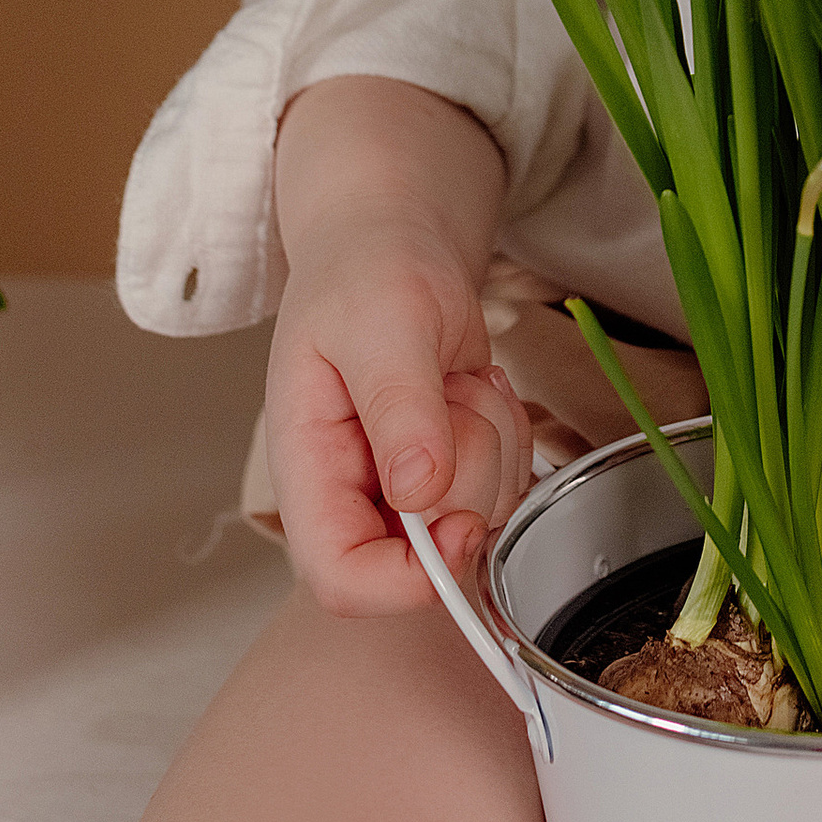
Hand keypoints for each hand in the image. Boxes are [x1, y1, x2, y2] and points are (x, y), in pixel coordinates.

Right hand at [265, 236, 534, 617]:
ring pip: (478, 517)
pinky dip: (512, 433)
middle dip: (469, 474)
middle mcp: (354, 492)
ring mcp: (405, 486)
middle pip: (426, 554)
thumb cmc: (367, 273)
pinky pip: (508, 485)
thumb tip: (418, 491)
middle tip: (454, 394)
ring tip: (457, 380)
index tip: (458, 525)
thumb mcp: (381, 325)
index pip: (340, 579)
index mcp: (308, 470)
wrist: (395, 242)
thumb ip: (398, 406)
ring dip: (495, 443)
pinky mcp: (450, 469)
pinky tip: (476, 386)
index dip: (405, 579)